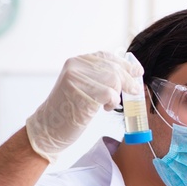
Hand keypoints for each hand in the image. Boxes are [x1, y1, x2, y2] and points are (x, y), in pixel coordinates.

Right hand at [26, 51, 142, 162]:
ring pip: (113, 79)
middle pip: (113, 68)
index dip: (125, 64)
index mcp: (77, 62)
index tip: (137, 71)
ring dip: (117, 94)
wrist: (49, 128)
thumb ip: (100, 78)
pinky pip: (109, 93)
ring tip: (111, 104)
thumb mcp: (84, 88)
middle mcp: (75, 66)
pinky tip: (105, 108)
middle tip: (134, 91)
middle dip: (128, 81)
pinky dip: (112, 102)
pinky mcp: (80, 92)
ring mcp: (76, 78)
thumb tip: (131, 74)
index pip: (106, 57)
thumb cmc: (69, 111)